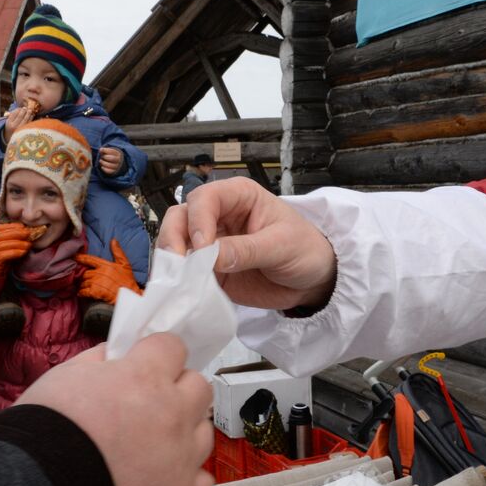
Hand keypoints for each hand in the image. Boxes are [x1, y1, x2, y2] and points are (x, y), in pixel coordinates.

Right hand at [0, 103, 37, 141]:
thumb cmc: (11, 128)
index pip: (14, 113)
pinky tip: (32, 115)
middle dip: (24, 111)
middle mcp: (14, 126)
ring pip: (25, 119)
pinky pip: (29, 123)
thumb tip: (17, 109)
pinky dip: (31, 118)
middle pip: (20, 116)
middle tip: (27, 108)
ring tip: (30, 110)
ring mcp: (20, 129)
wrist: (11, 139)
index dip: (19, 109)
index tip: (21, 108)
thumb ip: (11, 115)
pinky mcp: (25, 131)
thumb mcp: (8, 122)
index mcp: (8, 123)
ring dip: (28, 114)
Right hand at [0, 222, 35, 306]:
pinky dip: (15, 252)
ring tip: (28, 244)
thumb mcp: (2, 252)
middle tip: (28, 233)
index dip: (11, 226)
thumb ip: (9, 243)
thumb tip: (25, 236)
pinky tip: (23, 252)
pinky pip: (4, 255)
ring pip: (4, 244)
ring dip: (18, 243)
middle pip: (2, 235)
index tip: (23, 226)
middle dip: (17, 233)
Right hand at [14, 334, 213, 485]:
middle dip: (178, 390)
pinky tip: (164, 479)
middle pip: (199, 387)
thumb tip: (115, 356)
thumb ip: (97, 361)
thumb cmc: (42, 432)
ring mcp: (181, 456)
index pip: (173, 347)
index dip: (156, 355)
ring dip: (184, 434)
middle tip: (150, 404)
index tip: (145, 364)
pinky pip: (203, 482)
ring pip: (204, 433)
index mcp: (144, 377)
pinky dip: (187, 480)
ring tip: (151, 447)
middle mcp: (172, 413)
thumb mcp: (63, 377)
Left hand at [76, 239, 140, 303]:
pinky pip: (83, 291)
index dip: (81, 258)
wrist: (129, 296)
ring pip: (83, 282)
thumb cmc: (127, 281)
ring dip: (83, 284)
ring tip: (85, 287)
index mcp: (105, 265)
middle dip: (84, 276)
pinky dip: (82, 292)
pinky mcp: (95, 292)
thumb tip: (113, 240)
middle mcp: (99, 273)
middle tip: (84, 279)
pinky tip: (82, 293)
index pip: (90, 259)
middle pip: (85, 273)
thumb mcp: (125, 264)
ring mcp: (96, 282)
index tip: (74, 257)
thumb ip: (118, 252)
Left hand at [99, 147, 123, 175]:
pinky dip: (104, 169)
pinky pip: (109, 171)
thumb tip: (100, 150)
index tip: (100, 150)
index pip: (112, 151)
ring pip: (110, 165)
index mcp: (118, 154)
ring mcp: (117, 166)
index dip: (106, 150)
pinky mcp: (114, 171)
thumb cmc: (111, 155)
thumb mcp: (109, 152)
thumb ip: (105, 150)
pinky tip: (102, 166)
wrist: (116, 163)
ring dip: (103, 163)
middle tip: (102, 156)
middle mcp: (118, 160)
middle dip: (105, 157)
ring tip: (100, 161)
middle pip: (112, 158)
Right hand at [157, 176, 337, 309]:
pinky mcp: (209, 270)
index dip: (198, 221)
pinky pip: (186, 272)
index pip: (205, 198)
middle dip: (174, 238)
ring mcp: (211, 244)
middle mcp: (218, 216)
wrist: (313, 281)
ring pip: (176, 243)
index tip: (203, 248)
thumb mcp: (282, 245)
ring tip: (179, 279)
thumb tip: (211, 256)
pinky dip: (180, 280)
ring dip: (172, 260)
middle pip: (180, 217)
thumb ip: (247, 250)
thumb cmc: (305, 249)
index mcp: (238, 196)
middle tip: (179, 263)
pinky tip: (183, 290)